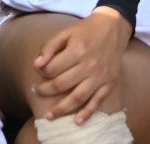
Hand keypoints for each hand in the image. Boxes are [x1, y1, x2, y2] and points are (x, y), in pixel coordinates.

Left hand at [32, 7, 131, 121]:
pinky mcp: (110, 83)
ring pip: (78, 97)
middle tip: (36, 91)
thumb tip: (37, 64)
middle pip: (62, 84)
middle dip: (45, 91)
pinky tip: (76, 121)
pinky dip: (87, 113)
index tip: (38, 73)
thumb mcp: (65, 32)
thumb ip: (49, 47)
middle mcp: (89, 65)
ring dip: (62, 108)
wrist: (113, 28)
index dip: (41, 73)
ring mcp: (101, 76)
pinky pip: (97, 101)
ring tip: (49, 115)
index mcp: (77, 50)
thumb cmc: (86, 30)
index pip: (52, 69)